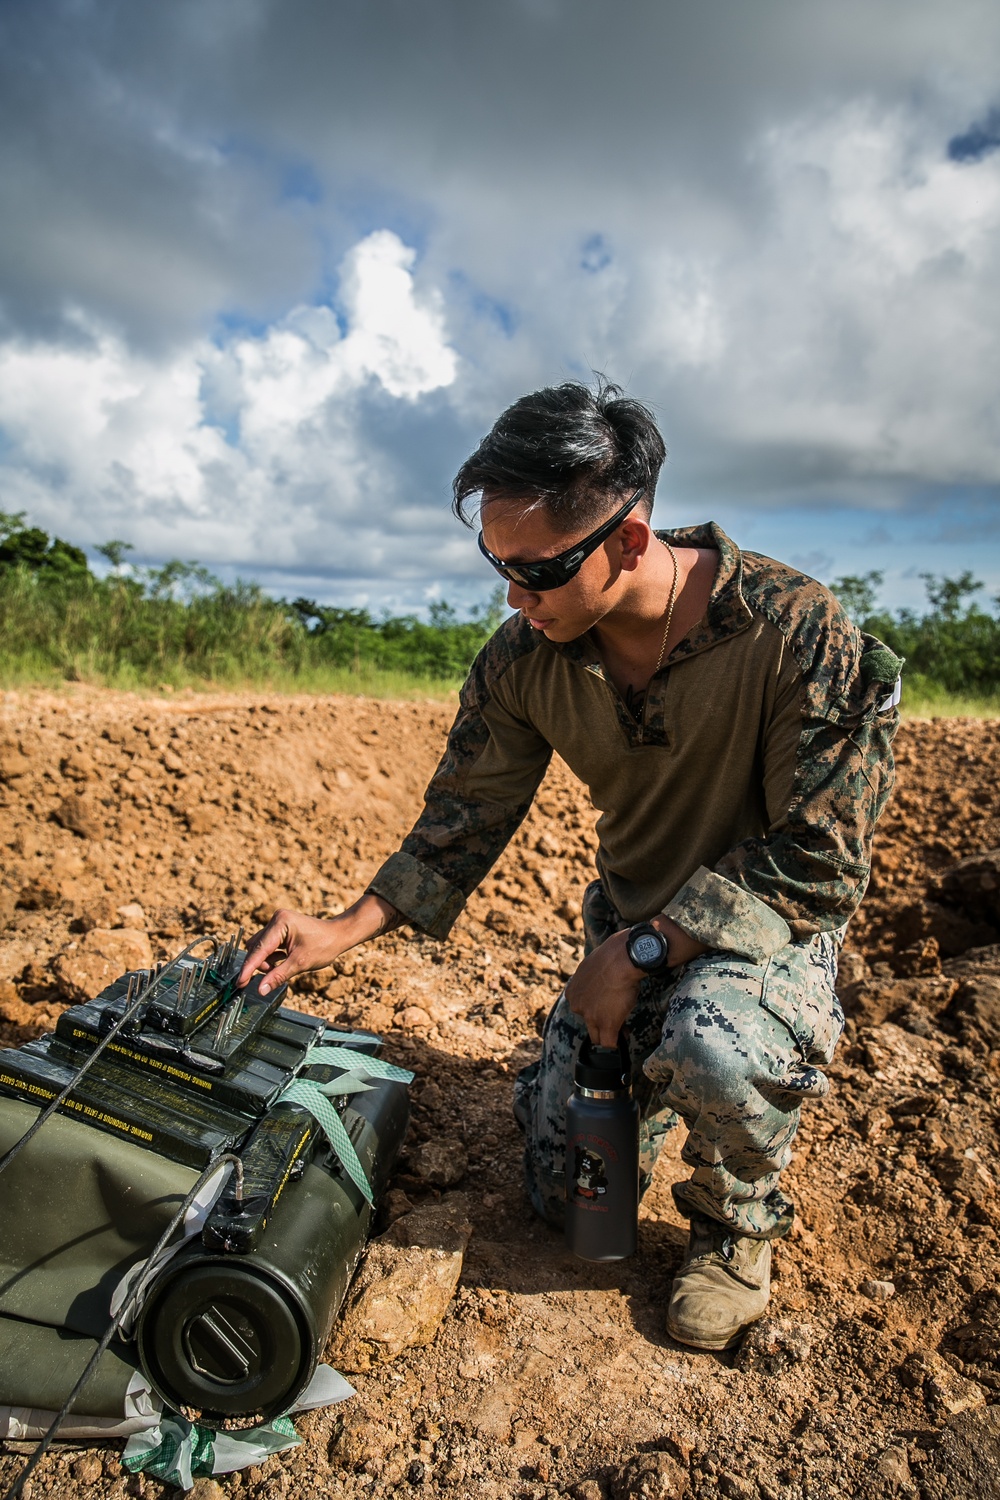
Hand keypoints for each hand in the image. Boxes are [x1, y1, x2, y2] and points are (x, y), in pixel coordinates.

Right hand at [238, 893, 400, 995]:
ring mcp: (278, 923)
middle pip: (257, 948)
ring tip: (280, 968)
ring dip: (266, 961)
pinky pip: (268, 945)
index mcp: (280, 923)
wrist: (339, 935)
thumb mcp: (300, 963)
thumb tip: (260, 989)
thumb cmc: (324, 946)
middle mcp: (276, 920)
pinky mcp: (281, 929)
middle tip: (266, 979)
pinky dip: (271, 956)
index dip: (248, 968)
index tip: (239, 983)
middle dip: (260, 965)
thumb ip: (278, 976)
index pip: (259, 950)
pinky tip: (282, 962)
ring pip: (261, 947)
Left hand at [564, 917, 707, 1046]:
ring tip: (622, 1030)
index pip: (581, 1008)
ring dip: (608, 1034)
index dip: (595, 1010)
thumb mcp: (592, 966)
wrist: (621, 959)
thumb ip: (592, 980)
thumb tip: (602, 981)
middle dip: (601, 1024)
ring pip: (597, 1036)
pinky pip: (609, 1044)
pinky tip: (623, 1040)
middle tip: (615, 1019)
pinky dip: (616, 1044)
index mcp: (573, 992)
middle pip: (588, 1023)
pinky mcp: (606, 1024)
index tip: (607, 1008)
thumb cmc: (612, 957)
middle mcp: (577, 1005)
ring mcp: (590, 1017)